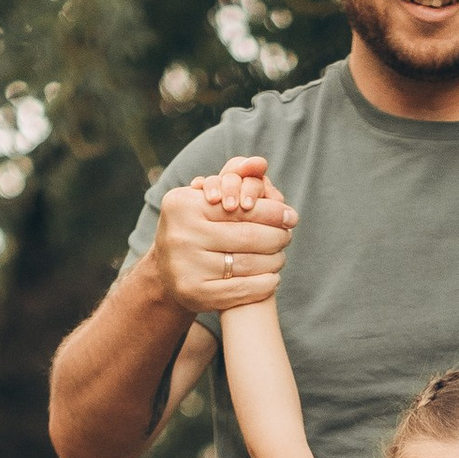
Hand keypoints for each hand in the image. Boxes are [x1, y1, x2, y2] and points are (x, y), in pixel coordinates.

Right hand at [149, 154, 295, 318]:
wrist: (167, 271)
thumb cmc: (195, 227)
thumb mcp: (206, 199)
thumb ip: (235, 177)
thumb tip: (261, 163)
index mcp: (183, 205)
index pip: (240, 208)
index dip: (271, 212)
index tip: (291, 216)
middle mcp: (181, 235)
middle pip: (247, 236)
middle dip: (275, 236)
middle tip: (288, 237)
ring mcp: (185, 267)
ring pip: (247, 264)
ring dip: (272, 261)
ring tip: (280, 256)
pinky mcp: (194, 294)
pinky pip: (240, 289)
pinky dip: (262, 285)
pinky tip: (272, 279)